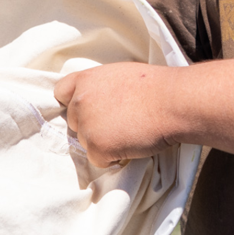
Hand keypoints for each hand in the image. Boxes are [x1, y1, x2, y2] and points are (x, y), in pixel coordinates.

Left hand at [54, 63, 179, 167]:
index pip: (61, 92)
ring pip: (85, 142)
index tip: (87, 110)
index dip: (73, 103)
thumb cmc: (155, 86)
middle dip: (91, 125)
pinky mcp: (96, 146)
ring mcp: (86, 125)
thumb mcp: (119, 75)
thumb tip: (99, 102)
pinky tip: (131, 144)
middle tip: (118, 124)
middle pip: (73, 121)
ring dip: (103, 143)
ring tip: (129, 132)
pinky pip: (98, 160)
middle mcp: (79, 101)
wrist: (172, 102)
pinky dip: (113, 158)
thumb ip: (100, 88)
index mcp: (85, 79)